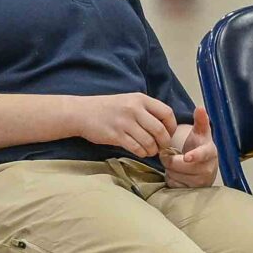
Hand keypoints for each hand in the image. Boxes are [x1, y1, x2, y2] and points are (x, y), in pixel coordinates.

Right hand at [65, 92, 179, 159]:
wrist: (81, 112)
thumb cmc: (107, 108)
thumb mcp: (128, 101)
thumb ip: (145, 110)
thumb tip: (164, 126)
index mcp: (140, 99)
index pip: (167, 113)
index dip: (172, 126)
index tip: (169, 134)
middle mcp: (134, 109)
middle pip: (160, 130)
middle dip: (164, 142)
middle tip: (162, 147)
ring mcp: (124, 122)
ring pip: (149, 141)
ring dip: (153, 150)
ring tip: (150, 151)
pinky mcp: (116, 135)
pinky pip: (136, 148)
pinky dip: (142, 153)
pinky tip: (140, 152)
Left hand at [164, 107, 219, 187]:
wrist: (202, 167)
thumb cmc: (198, 147)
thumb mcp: (200, 133)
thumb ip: (200, 121)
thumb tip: (200, 107)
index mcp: (210, 152)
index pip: (203, 154)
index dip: (195, 156)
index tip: (187, 157)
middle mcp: (208, 168)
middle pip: (182, 166)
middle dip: (171, 160)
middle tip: (169, 155)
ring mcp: (201, 181)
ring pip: (176, 176)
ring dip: (171, 170)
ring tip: (175, 165)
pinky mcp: (192, 191)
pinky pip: (174, 185)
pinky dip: (171, 179)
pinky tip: (176, 175)